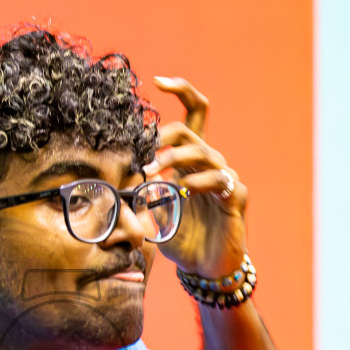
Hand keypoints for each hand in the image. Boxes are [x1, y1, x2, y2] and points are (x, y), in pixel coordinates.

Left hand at [146, 76, 246, 280]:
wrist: (205, 268)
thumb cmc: (180, 237)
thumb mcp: (152, 213)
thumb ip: (138, 194)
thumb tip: (112, 181)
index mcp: (191, 159)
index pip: (193, 113)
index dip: (180, 90)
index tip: (157, 81)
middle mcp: (210, 162)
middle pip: (191, 130)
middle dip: (163, 136)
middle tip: (143, 154)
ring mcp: (226, 178)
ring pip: (203, 152)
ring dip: (173, 159)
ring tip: (152, 172)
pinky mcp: (237, 197)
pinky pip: (220, 179)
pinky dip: (196, 182)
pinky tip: (181, 190)